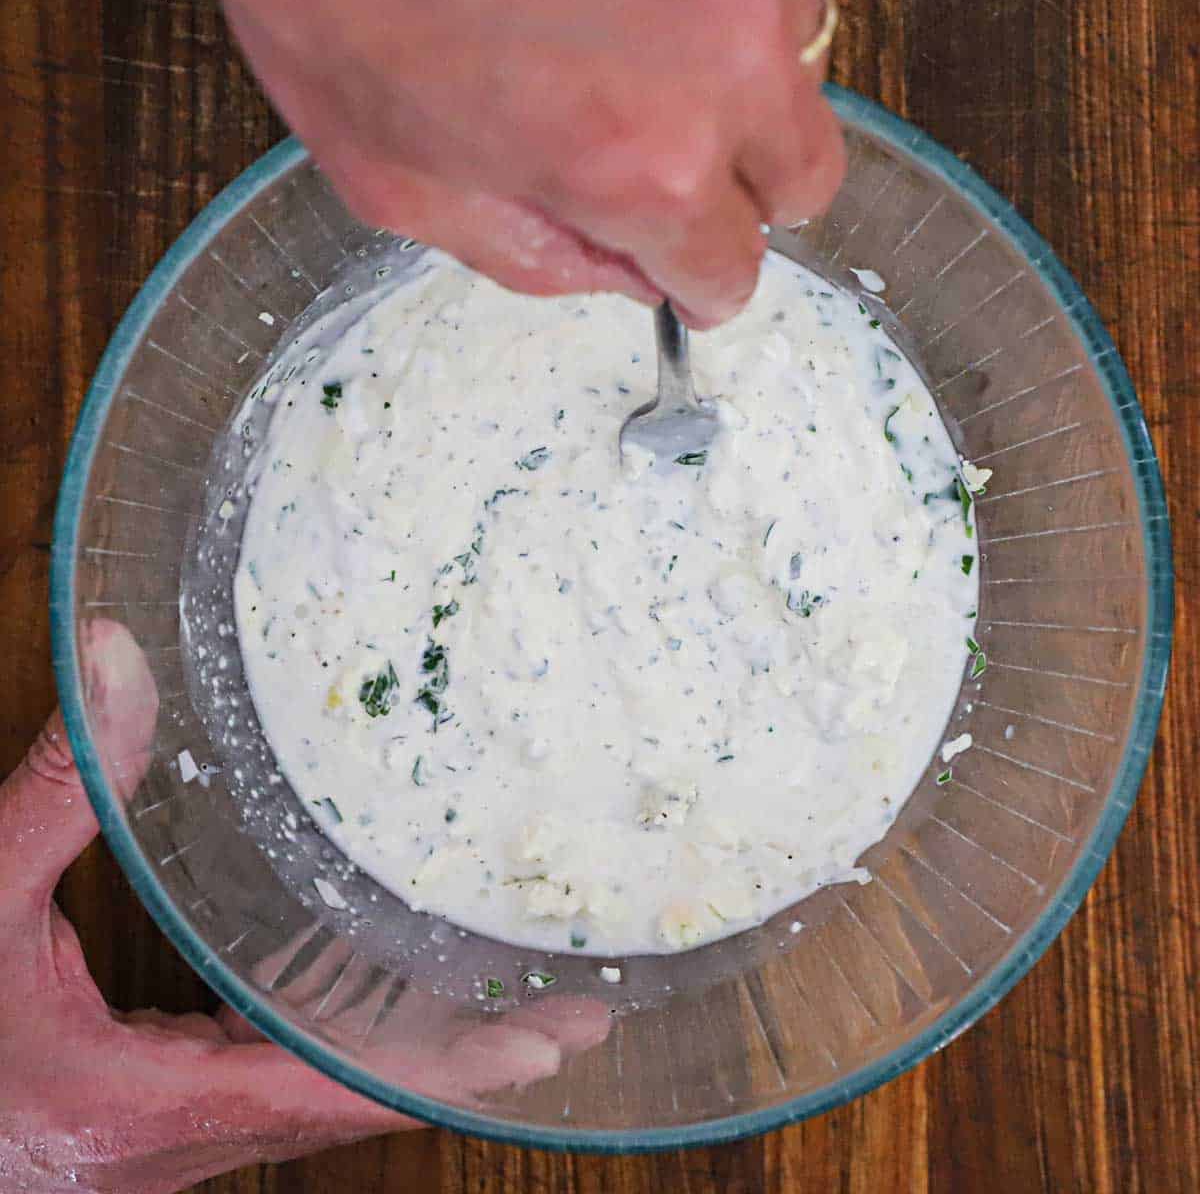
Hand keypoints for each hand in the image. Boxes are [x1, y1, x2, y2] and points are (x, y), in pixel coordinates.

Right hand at [0, 621, 608, 1192]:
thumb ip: (60, 790)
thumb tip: (113, 655)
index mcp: (157, 1098)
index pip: (329, 1091)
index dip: (437, 1075)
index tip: (534, 1053)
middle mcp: (197, 1129)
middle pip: (366, 1100)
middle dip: (474, 1065)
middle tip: (576, 1017)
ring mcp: (198, 1129)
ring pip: (343, 1098)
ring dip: (440, 1064)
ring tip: (531, 1017)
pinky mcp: (189, 1110)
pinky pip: (303, 1082)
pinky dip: (374, 1052)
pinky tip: (416, 1012)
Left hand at [220, 0, 845, 327]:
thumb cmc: (336, 4)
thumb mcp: (408, 190)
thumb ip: (541, 259)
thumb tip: (629, 275)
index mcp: (641, 167)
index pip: (733, 271)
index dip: (699, 283)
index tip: (685, 274)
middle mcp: (721, 64)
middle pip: (806, 178)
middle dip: (744, 195)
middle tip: (673, 174)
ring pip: (796, 68)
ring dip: (736, 84)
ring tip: (635, 55)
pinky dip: (721, 7)